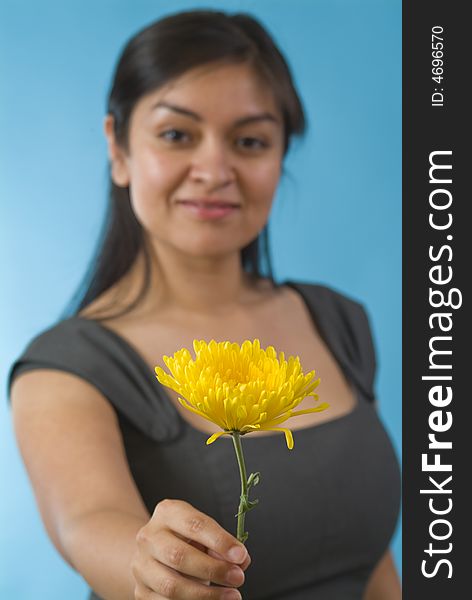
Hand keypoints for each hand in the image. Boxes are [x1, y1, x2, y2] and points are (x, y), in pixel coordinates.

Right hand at [132, 499, 250, 598]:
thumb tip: (240, 561)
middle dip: (213, 569)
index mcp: (167, 512)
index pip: (195, 525)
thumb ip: (221, 544)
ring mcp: (141, 565)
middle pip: (179, 556)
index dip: (220, 541)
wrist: (152, 551)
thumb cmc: (185, 538)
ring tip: (231, 596)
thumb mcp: (202, 532)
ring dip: (206, 595)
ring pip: (172, 586)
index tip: (240, 555)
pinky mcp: (141, 591)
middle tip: (238, 578)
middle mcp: (149, 537)